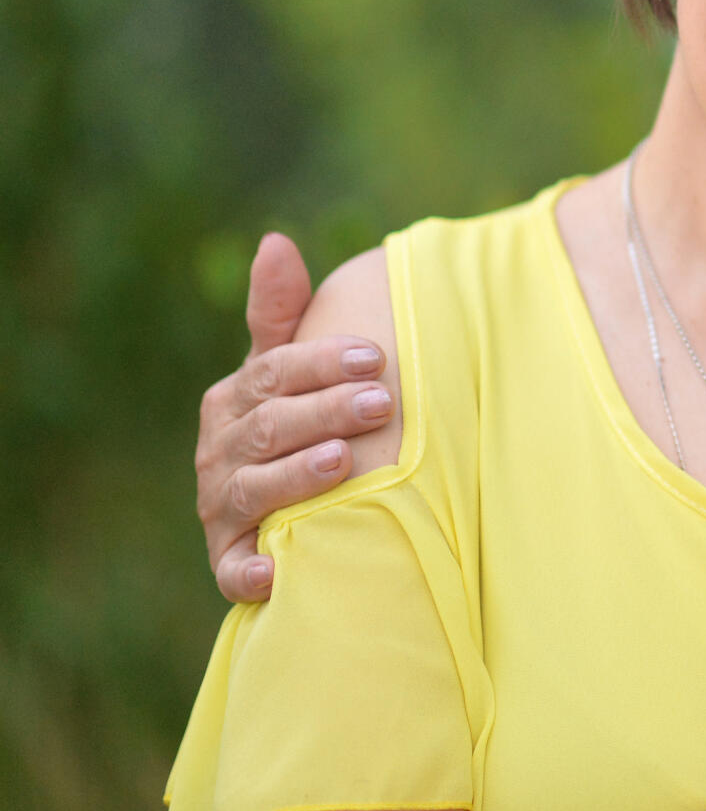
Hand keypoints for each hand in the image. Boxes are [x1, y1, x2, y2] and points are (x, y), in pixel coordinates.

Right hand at [195, 233, 392, 601]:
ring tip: (342, 461)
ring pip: (254, 489)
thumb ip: (281, 312)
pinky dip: (251, 570)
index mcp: (234, 399)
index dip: (322, 363)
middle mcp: (218, 451)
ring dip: (297, 477)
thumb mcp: (284, 367)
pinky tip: (279, 569)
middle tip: (381, 402)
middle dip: (325, 412)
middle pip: (270, 426)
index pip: (274, 372)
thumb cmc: (293, 423)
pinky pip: (234, 569)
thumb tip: (275, 240)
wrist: (275, 509)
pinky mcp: (229, 560)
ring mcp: (222, 506)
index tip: (374, 355)